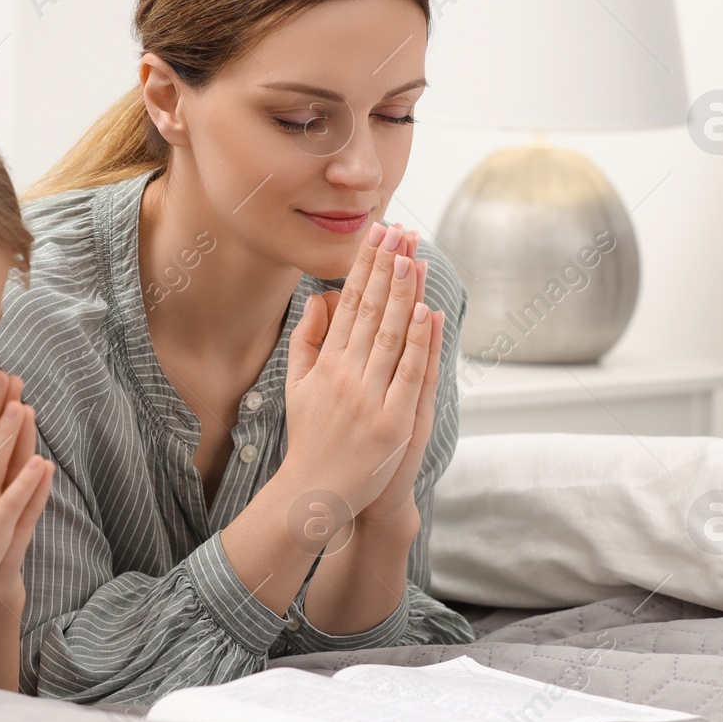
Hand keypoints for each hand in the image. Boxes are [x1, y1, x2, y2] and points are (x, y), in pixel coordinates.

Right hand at [284, 221, 440, 517]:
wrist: (315, 491)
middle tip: (397, 230)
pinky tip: (426, 312)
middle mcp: (345, 375)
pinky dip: (418, 343)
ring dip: (403, 294)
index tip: (375, 235)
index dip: (363, 267)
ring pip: (390, 335)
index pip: (348, 303)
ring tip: (411, 256)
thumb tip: (318, 299)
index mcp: (325, 363)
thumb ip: (306, 341)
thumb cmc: (310, 437)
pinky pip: (408, 374)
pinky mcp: (392, 422)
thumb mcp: (296, 385)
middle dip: (384, 267)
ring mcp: (369, 398)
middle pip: (370, 311)